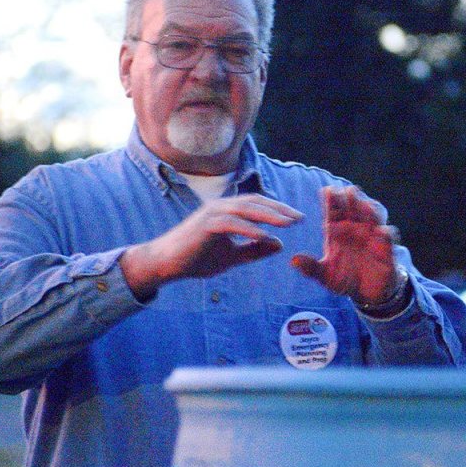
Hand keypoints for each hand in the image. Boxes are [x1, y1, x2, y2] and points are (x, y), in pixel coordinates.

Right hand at [121, 194, 303, 299]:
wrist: (166, 264)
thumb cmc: (196, 259)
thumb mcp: (231, 257)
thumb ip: (254, 250)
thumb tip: (280, 245)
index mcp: (227, 212)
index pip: (257, 205)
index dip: (278, 210)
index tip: (297, 218)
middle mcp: (220, 207)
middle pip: (255, 202)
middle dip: (279, 210)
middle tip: (299, 218)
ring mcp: (211, 213)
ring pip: (245, 209)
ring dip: (268, 215)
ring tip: (288, 224)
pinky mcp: (204, 225)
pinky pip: (231, 224)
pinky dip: (249, 229)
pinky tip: (265, 237)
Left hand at [291, 186, 399, 304]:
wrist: (368, 293)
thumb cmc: (345, 279)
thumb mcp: (325, 276)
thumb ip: (311, 268)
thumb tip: (294, 260)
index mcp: (338, 232)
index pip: (334, 212)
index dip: (332, 201)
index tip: (327, 191)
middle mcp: (355, 229)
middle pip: (354, 209)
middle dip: (352, 200)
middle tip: (347, 191)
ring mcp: (372, 237)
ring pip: (372, 218)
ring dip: (369, 211)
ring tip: (364, 205)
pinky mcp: (386, 249)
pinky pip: (388, 238)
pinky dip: (386, 234)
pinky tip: (382, 231)